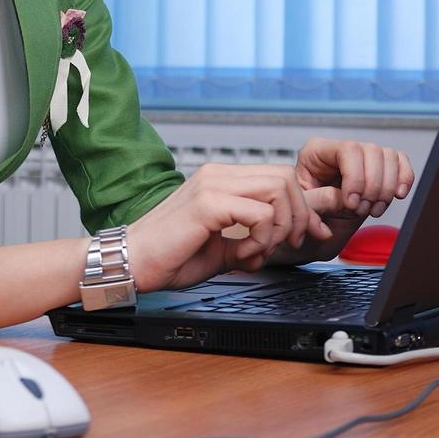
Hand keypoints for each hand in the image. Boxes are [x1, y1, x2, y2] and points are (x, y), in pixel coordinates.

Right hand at [126, 163, 333, 291]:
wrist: (129, 263)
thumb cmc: (168, 257)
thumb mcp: (221, 249)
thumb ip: (250, 242)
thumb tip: (278, 246)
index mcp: (221, 180)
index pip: (279, 177)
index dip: (302, 207)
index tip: (309, 233)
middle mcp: (218, 174)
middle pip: (286, 177)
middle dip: (299, 215)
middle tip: (289, 244)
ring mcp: (212, 185)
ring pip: (279, 188)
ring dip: (280, 226)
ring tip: (258, 251)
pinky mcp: (207, 203)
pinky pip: (259, 213)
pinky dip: (261, 239)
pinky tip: (241, 254)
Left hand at [294, 137, 414, 218]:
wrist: (314, 234)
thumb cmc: (303, 220)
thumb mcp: (301, 211)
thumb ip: (317, 200)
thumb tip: (341, 196)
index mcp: (316, 153)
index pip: (348, 149)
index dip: (356, 177)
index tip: (351, 203)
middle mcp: (341, 151)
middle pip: (372, 151)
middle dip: (372, 186)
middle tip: (360, 210)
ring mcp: (362, 159)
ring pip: (389, 156)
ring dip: (385, 189)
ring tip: (371, 209)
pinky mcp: (379, 171)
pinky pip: (400, 162)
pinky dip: (404, 179)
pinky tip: (395, 196)